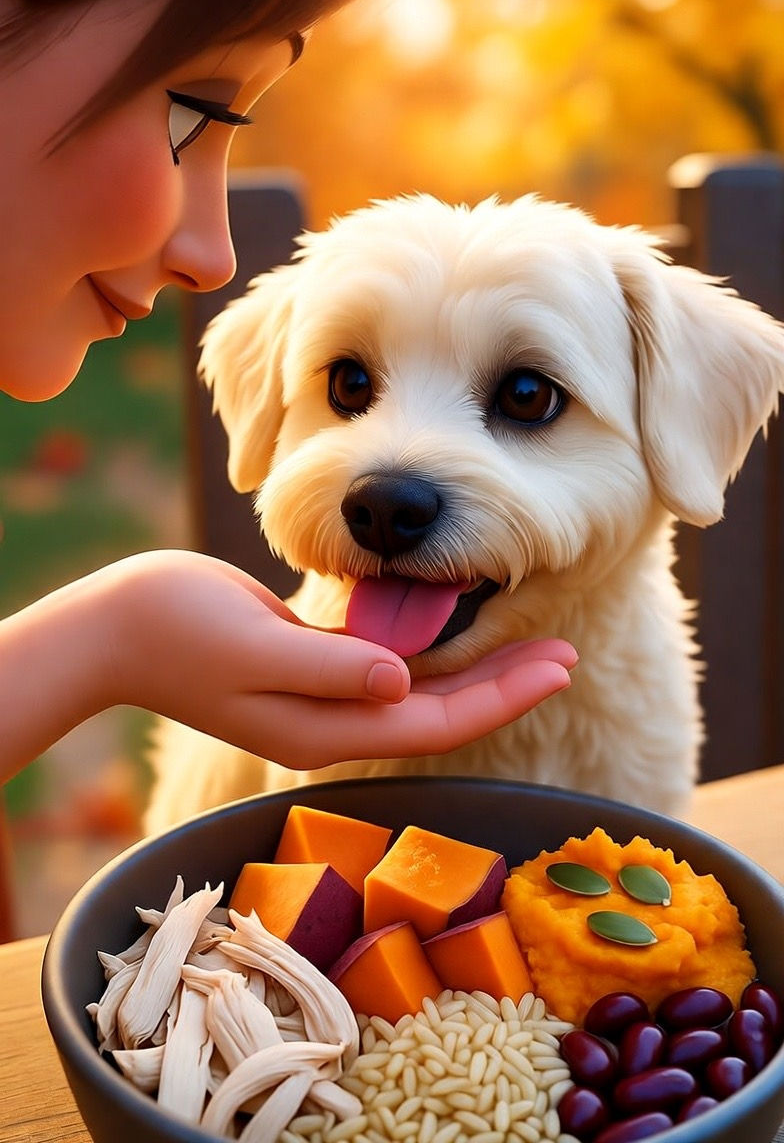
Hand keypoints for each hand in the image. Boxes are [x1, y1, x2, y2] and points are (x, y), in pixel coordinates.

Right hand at [105, 550, 575, 769]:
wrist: (116, 626)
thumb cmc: (174, 627)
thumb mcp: (250, 645)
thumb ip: (326, 668)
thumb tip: (400, 685)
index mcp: (320, 729)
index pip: (432, 724)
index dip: (499, 698)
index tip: (558, 665)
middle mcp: (330, 724)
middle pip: (436, 716)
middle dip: (504, 688)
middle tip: (566, 655)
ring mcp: (320, 701)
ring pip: (418, 697)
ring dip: (476, 673)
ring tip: (532, 648)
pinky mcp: (311, 672)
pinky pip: (389, 674)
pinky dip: (432, 658)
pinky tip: (457, 636)